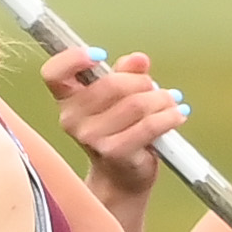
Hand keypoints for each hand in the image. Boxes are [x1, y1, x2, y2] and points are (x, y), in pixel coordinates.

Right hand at [37, 47, 182, 199]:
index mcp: (67, 100)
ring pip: (136, 104)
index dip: (73, 59)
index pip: (54, 73)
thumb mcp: (119, 97)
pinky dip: (169, 117)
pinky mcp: (114, 152)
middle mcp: (72, 119)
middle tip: (154, 88)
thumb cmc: (118, 131)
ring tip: (170, 102)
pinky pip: (149, 125)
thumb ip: (125, 73)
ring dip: (161, 99)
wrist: (120, 176)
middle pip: (112, 84)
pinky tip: (177, 114)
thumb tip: (139, 60)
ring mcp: (91, 137)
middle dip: (142, 82)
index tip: (98, 55)